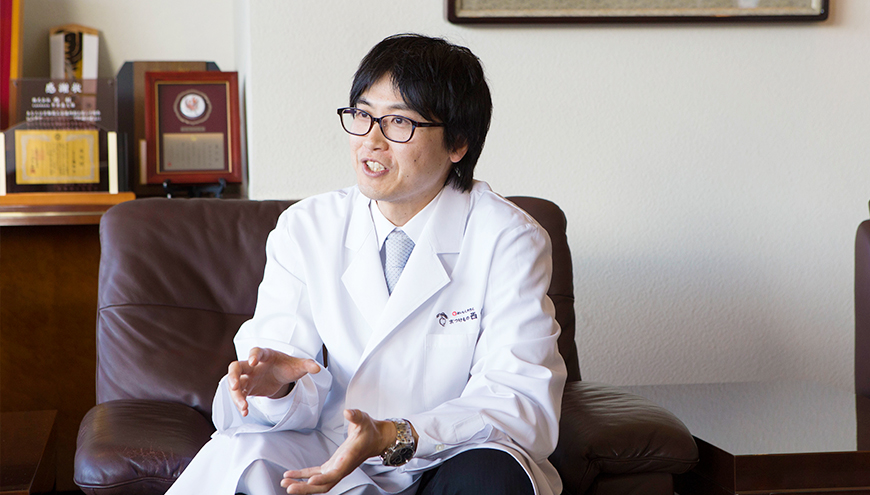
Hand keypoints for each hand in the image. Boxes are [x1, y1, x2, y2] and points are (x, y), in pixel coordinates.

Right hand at [227, 347, 319, 416]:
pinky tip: (245, 412)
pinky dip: (240, 403)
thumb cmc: (288, 366)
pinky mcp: (248, 388)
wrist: (282, 375)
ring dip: (236, 395)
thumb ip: (307, 365)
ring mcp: (248, 377)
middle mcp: (253, 365)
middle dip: (232, 375)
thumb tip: (318, 368)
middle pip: (236, 366)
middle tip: (234, 386)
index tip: (253, 362)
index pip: (256, 351)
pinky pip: (240, 395)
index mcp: (266, 355)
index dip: (253, 355)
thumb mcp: (298, 366)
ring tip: (243, 407)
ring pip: (235, 383)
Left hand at [280, 409, 396, 493]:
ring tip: (285, 483)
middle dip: (306, 488)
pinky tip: (290, 476)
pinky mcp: (332, 466)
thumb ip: (356, 416)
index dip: (324, 478)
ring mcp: (336, 468)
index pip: (336, 473)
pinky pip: (316, 474)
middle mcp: (342, 467)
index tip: (311, 480)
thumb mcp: (364, 419)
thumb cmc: (369, 429)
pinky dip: (303, 476)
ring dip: (302, 485)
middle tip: (289, 488)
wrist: (376, 439)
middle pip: (324, 484)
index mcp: (349, 458)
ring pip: (318, 483)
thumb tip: (348, 412)